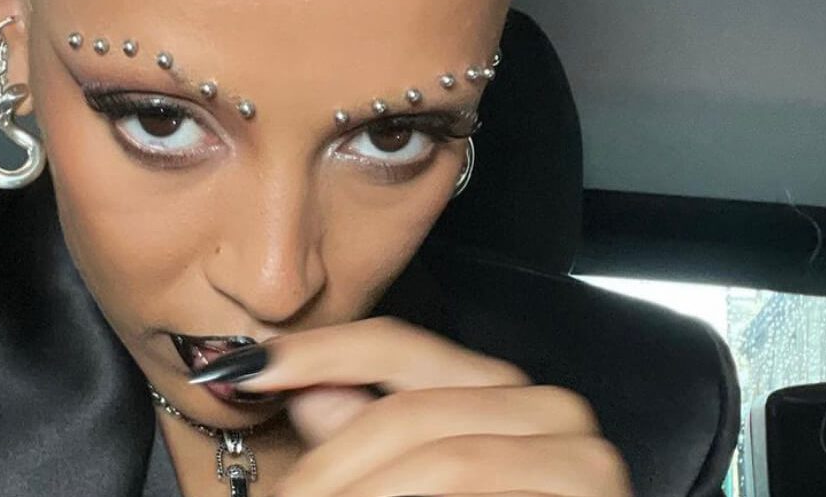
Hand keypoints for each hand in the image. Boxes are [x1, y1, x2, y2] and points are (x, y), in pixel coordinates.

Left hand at [194, 316, 631, 496]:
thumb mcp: (403, 485)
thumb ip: (363, 434)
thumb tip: (302, 386)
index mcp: (501, 391)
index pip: (396, 343)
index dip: (314, 351)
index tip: (238, 372)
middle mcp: (550, 409)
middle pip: (408, 408)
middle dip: (329, 464)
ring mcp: (580, 456)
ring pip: (441, 456)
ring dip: (359, 490)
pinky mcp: (588, 493)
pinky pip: (475, 485)